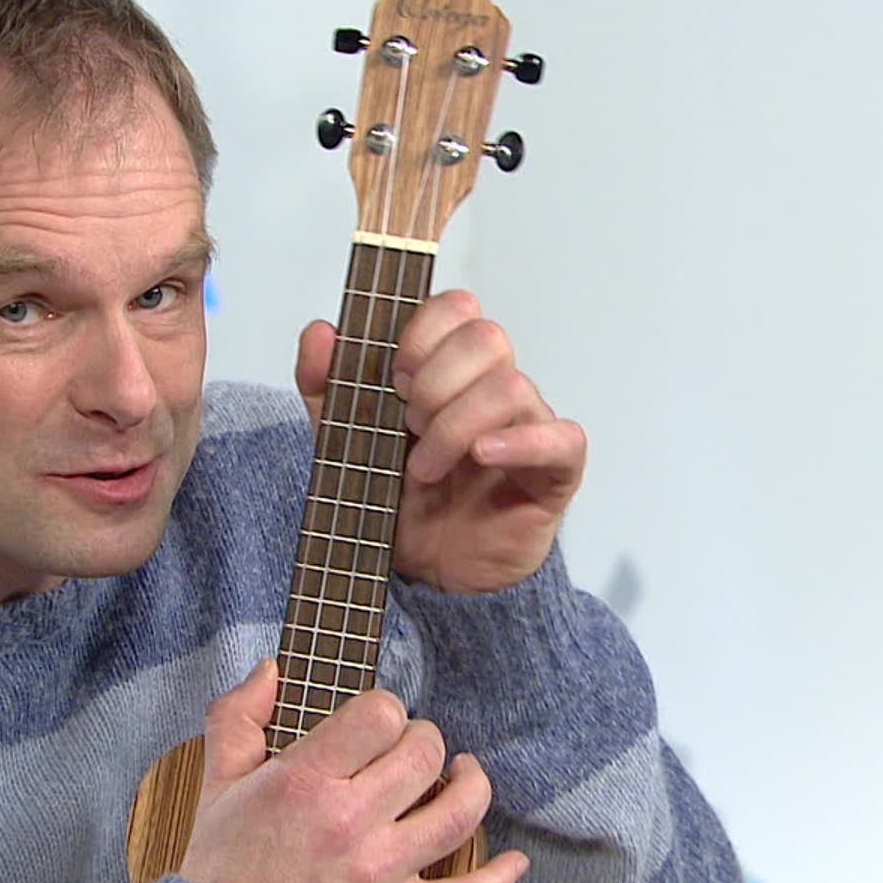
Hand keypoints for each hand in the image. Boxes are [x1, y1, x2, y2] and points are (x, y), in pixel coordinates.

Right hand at [177, 660, 526, 882]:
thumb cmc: (221, 867)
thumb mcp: (217, 780)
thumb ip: (239, 715)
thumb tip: (270, 670)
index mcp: (304, 782)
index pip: (380, 715)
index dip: (386, 709)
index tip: (378, 722)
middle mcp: (348, 824)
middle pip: (424, 754)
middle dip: (425, 740)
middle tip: (414, 747)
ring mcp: (379, 873)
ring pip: (459, 814)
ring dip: (472, 786)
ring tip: (463, 776)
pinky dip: (500, 877)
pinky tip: (512, 860)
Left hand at [295, 289, 586, 592]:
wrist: (425, 574)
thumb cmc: (400, 502)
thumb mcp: (343, 442)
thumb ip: (326, 387)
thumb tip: (319, 332)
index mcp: (449, 370)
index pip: (457, 308)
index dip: (423, 331)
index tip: (393, 372)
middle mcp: (492, 388)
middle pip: (487, 337)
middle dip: (434, 379)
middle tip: (406, 423)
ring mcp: (527, 426)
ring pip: (511, 386)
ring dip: (456, 424)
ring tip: (424, 468)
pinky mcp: (554, 471)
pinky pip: (563, 438)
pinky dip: (521, 442)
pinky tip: (481, 455)